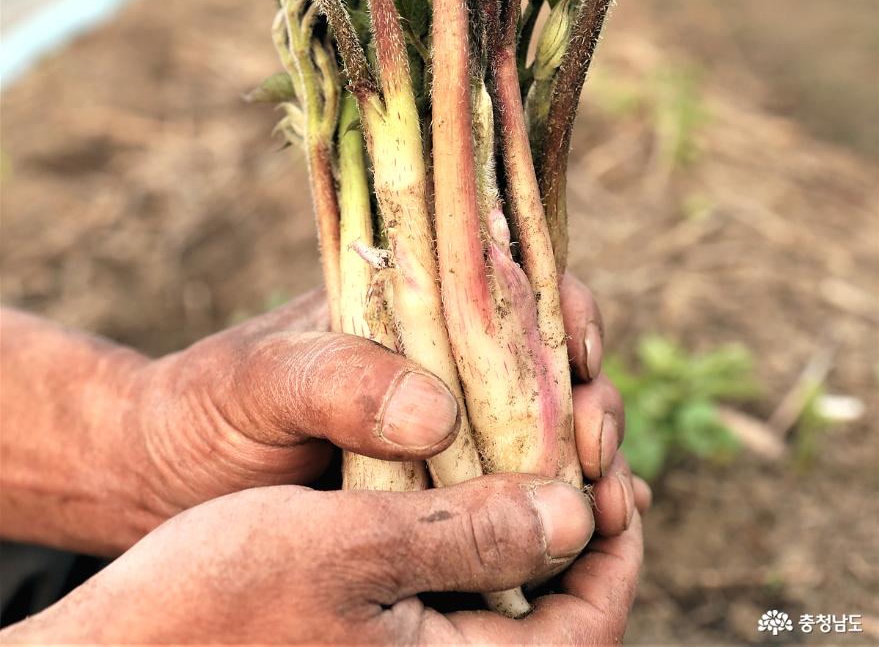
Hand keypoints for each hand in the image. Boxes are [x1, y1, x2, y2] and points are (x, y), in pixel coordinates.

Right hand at [4, 477, 642, 645]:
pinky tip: (472, 447)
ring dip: (533, 495)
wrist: (122, 640)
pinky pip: (461, 567)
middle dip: (582, 501)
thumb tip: (577, 512)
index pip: (591, 622)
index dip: (617, 533)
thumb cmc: (219, 597)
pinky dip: (480, 506)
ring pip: (513, 575)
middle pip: (561, 596)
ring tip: (536, 415)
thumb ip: (467, 538)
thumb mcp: (348, 551)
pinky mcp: (381, 623)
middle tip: (581, 413)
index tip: (611, 448)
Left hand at [131, 276, 647, 539]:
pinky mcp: (439, 504)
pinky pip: (519, 503)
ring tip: (608, 507)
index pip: (513, 289)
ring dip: (592, 466)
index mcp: (412, 310)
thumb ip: (339, 381)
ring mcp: (447, 438)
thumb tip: (438, 415)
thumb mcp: (261, 379)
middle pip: (550, 368)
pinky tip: (598, 539)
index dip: (565, 313)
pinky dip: (565, 516)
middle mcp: (443, 367)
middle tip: (596, 453)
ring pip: (549, 438)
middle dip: (591, 402)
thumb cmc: (206, 409)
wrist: (159, 482)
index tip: (581, 356)